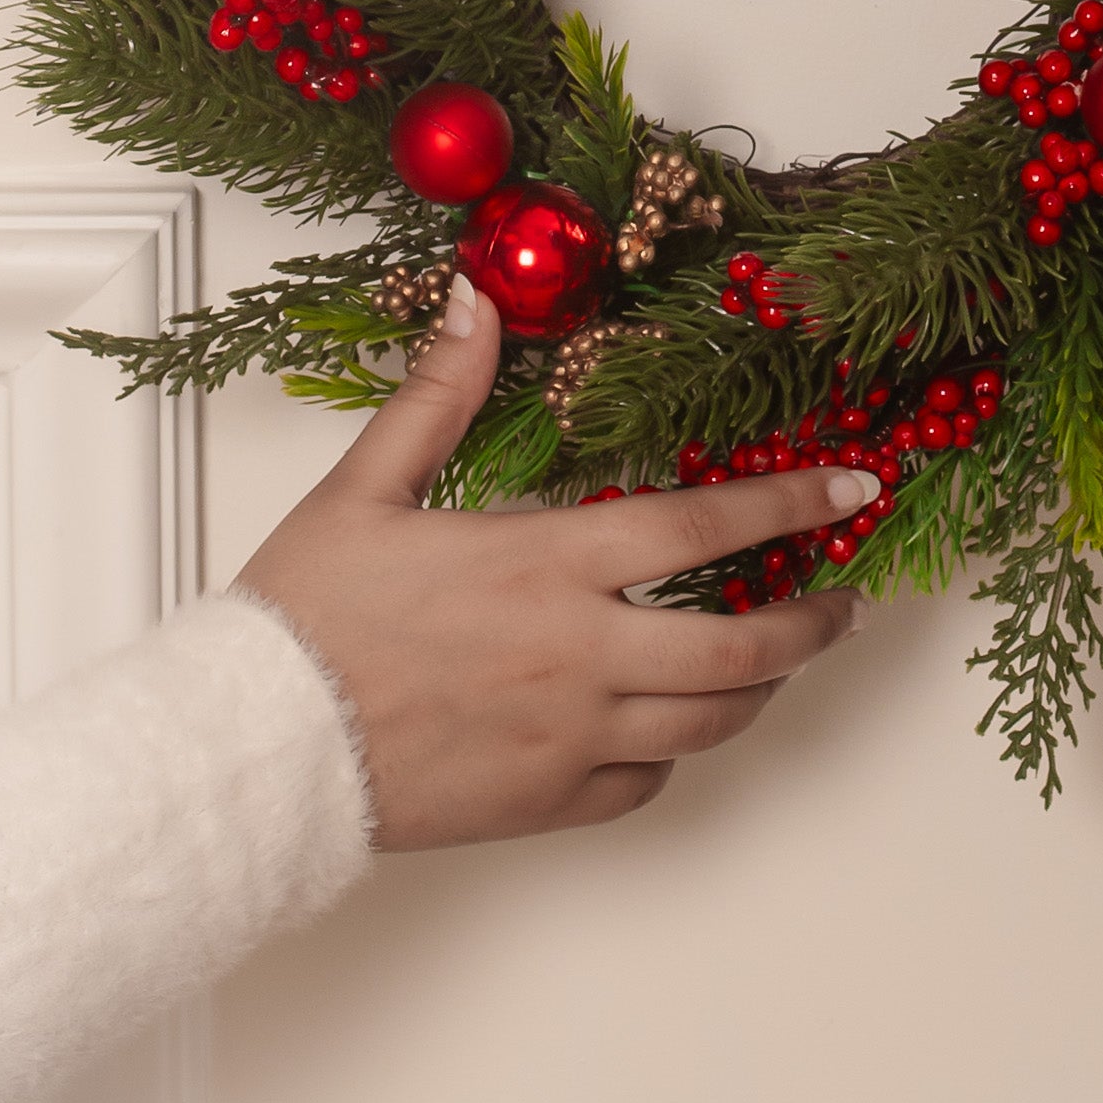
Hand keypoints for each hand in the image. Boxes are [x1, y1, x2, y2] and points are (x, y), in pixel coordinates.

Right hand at [236, 278, 872, 849]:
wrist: (250, 754)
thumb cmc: (302, 617)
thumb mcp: (367, 486)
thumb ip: (439, 392)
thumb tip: (475, 298)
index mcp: (548, 564)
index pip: (705, 525)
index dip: (792, 504)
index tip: (852, 488)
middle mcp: (579, 654)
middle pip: (743, 646)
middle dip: (813, 620)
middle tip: (846, 599)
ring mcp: (569, 738)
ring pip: (708, 722)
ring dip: (763, 689)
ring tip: (782, 660)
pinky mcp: (545, 804)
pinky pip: (644, 786)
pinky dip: (674, 755)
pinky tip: (671, 728)